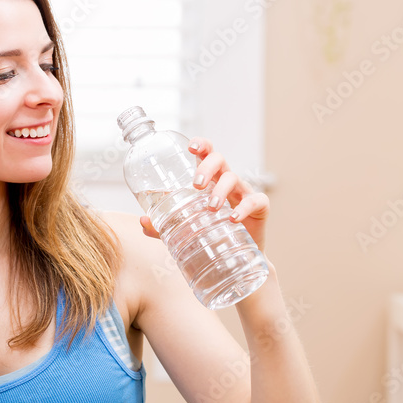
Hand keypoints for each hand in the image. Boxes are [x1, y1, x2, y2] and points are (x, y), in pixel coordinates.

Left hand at [139, 137, 268, 251]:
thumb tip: (143, 221)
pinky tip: (232, 218)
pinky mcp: (259, 208)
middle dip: (207, 167)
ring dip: (221, 190)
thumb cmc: (208, 232)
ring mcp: (243, 192)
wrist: (234, 257)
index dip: (201, 145)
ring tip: (210, 207)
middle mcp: (226, 181)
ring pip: (234, 178)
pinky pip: (255, 201)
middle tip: (196, 185)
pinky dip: (244, 208)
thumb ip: (162, 225)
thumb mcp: (183, 228)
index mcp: (209, 179)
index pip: (206, 153)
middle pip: (219, 160)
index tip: (191, 147)